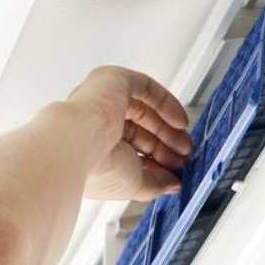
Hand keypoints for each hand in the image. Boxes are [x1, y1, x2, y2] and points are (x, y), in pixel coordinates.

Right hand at [68, 66, 191, 201]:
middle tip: (182, 158)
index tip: (173, 170)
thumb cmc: (96, 168)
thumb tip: (172, 184)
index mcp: (93, 149)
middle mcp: (95, 124)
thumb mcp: (134, 184)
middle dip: (164, 145)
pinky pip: (145, 88)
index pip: (129, 150)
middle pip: (138, 129)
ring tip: (185, 144)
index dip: (154, 160)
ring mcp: (102, 100)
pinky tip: (180, 121)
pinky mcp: (113, 80)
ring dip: (167, 127)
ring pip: (142, 109)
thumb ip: (155, 183)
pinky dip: (166, 103)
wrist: (80, 146)